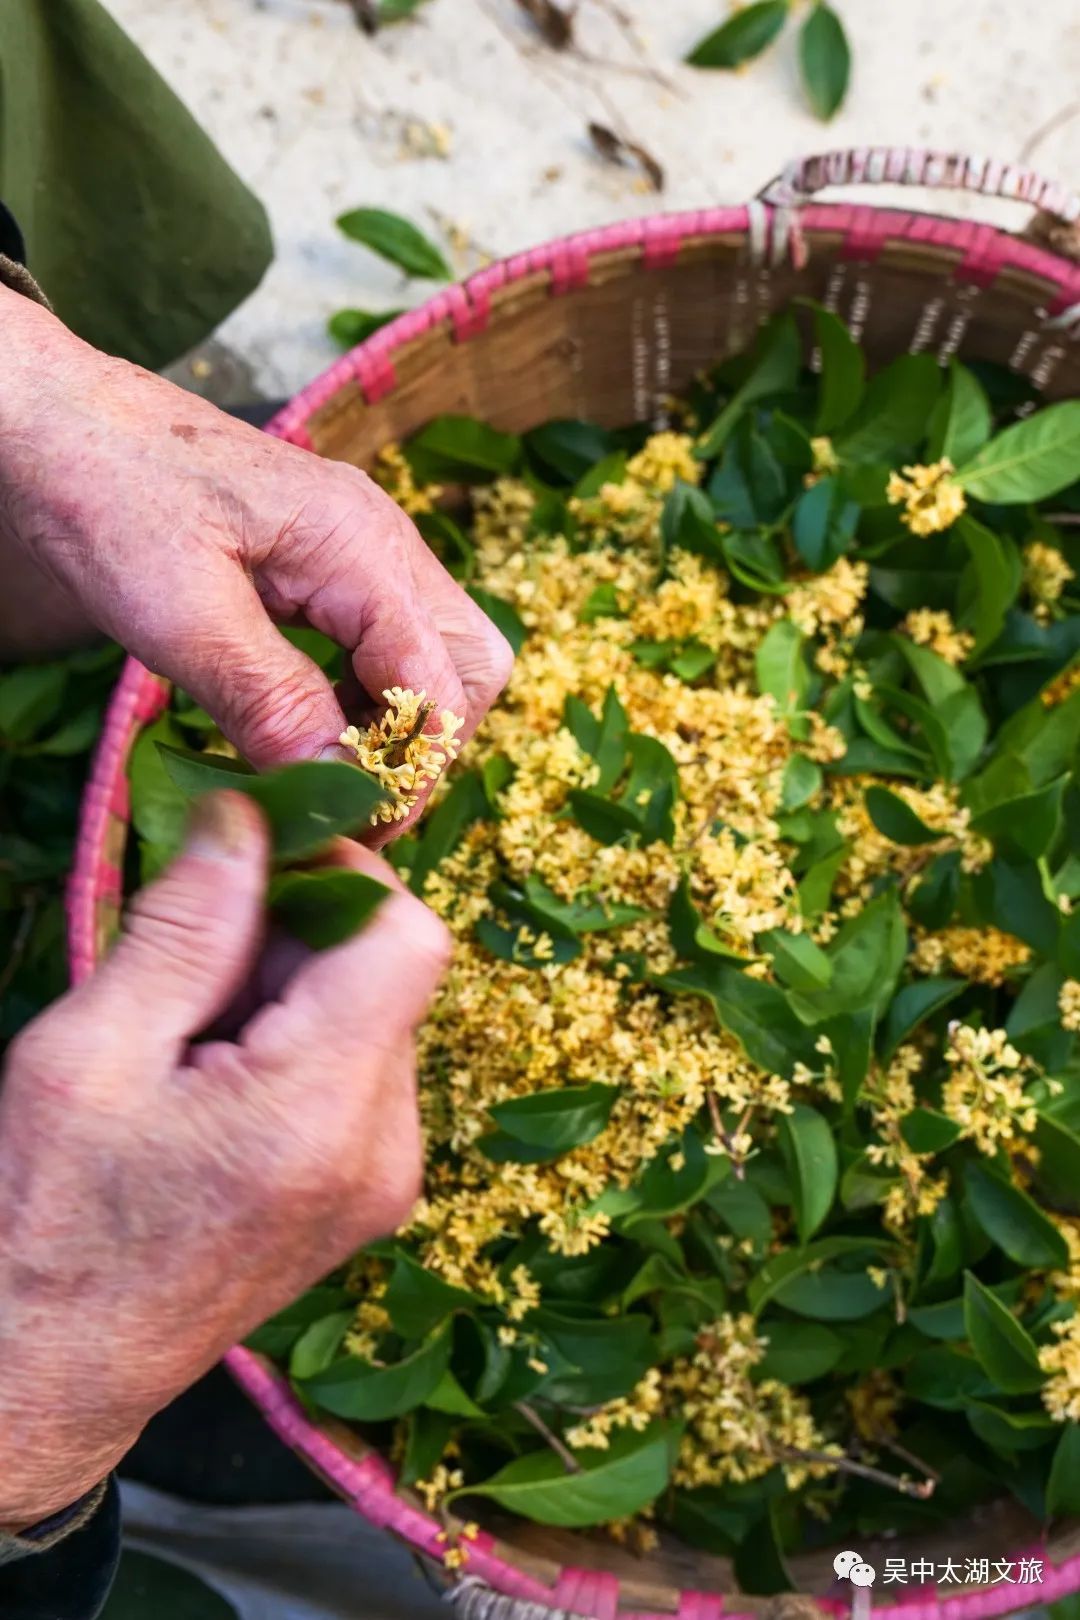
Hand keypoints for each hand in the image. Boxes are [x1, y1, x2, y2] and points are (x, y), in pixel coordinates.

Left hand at [0, 289, 511, 787]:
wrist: (59, 423)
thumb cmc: (106, 499)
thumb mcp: (178, 612)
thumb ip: (267, 696)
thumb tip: (338, 785)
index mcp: (360, 547)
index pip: (438, 683)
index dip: (408, 769)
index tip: (357, 827)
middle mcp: (384, 543)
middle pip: (469, 666)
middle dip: (426, 746)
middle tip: (355, 801)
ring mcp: (366, 548)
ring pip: (438, 655)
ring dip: (398, 725)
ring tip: (326, 770)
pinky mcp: (335, 561)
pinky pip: (389, 641)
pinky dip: (366, 696)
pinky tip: (307, 724)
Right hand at [0, 791, 448, 1525]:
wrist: (49, 1371)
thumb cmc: (44, 1218)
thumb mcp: (89, 1053)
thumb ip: (187, 925)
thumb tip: (249, 814)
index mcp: (318, 1112)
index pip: (406, 937)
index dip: (342, 872)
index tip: (256, 862)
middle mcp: (383, 1149)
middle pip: (389, 971)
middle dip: (299, 933)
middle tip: (189, 959)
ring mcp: (386, 1179)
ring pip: (376, 1013)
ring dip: (295, 987)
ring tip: (191, 1034)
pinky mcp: (371, 1193)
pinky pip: (363, 1071)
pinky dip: (302, 1040)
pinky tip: (218, 1074)